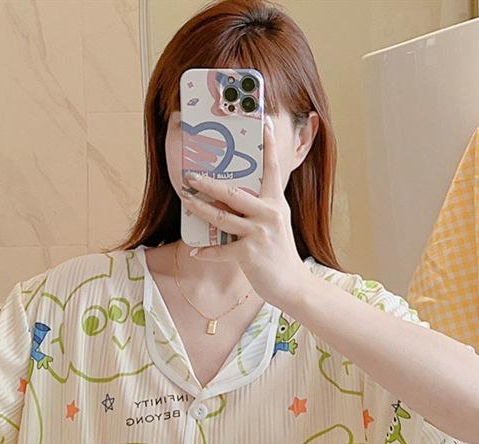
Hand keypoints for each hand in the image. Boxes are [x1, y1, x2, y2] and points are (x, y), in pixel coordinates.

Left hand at [184, 118, 308, 311]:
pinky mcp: (249, 254)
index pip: (272, 170)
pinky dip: (207, 252)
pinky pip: (221, 251)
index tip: (264, 124)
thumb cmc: (279, 253)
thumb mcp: (276, 223)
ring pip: (222, 218)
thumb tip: (233, 197)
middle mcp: (268, 214)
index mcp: (276, 203)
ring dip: (200, 210)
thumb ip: (260, 207)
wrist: (292, 284)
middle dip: (209, 183)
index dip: (269, 146)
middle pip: (233, 193)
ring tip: (186, 202)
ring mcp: (258, 233)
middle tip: (191, 175)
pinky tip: (195, 251)